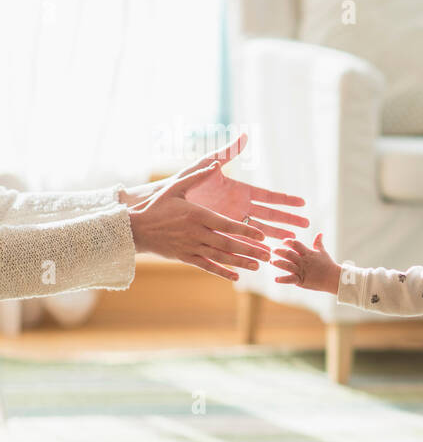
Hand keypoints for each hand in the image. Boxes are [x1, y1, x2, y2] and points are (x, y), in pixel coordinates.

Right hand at [128, 163, 270, 280]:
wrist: (135, 228)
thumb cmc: (157, 205)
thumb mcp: (176, 187)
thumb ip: (197, 176)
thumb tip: (215, 163)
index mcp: (197, 214)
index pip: (227, 224)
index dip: (246, 231)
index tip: (262, 236)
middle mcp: (196, 233)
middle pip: (228, 243)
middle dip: (250, 250)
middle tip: (269, 255)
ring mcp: (190, 247)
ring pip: (220, 257)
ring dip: (240, 262)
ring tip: (258, 266)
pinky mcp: (185, 258)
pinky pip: (207, 266)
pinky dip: (222, 272)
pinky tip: (237, 278)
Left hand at [177, 134, 309, 240]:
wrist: (168, 199)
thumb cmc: (187, 180)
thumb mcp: (209, 164)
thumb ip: (228, 151)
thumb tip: (245, 135)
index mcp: (241, 191)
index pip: (269, 197)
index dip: (286, 200)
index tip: (302, 203)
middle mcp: (241, 207)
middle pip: (270, 215)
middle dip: (289, 221)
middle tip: (307, 225)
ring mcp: (233, 221)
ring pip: (261, 231)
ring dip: (277, 236)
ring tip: (293, 242)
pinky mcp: (224, 232)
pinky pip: (244, 242)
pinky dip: (256, 248)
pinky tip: (269, 254)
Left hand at [273, 233, 342, 293]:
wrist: (334, 278)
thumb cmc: (328, 264)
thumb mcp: (323, 252)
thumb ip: (318, 243)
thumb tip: (320, 233)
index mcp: (308, 253)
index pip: (296, 244)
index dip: (289, 241)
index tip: (283, 241)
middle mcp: (303, 261)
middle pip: (289, 254)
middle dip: (280, 251)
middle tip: (272, 250)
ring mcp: (302, 271)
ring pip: (288, 266)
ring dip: (279, 263)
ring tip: (272, 261)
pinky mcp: (302, 280)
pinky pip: (291, 279)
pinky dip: (283, 279)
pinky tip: (276, 279)